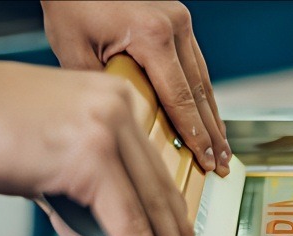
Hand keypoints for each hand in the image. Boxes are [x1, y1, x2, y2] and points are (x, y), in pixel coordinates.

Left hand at [42, 0, 231, 176]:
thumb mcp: (75, 52)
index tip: (206, 160)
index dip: (196, 135)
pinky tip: (206, 114)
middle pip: (201, 92)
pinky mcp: (177, 19)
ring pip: (203, 78)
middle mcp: (174, 25)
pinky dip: (201, 92)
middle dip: (213, 132)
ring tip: (221, 145)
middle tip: (222, 162)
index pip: (181, 99)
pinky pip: (195, 63)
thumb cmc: (70, 2)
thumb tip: (122, 127)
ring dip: (212, 115)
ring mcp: (179, 20)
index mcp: (151, 35)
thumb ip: (104, 92)